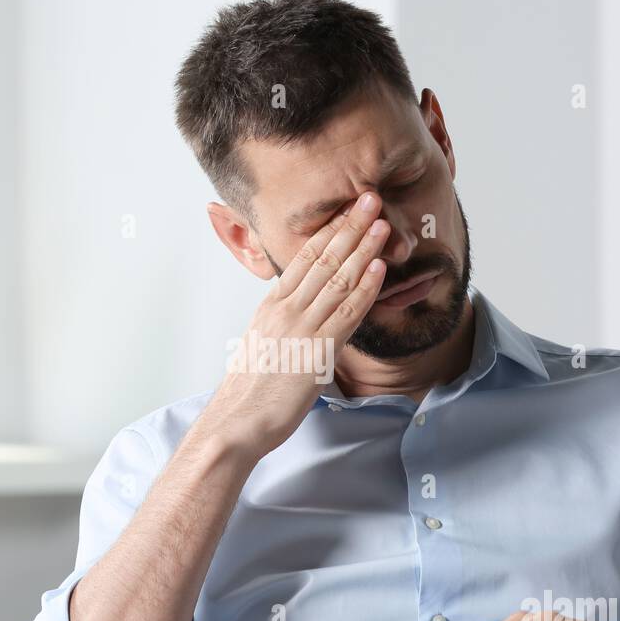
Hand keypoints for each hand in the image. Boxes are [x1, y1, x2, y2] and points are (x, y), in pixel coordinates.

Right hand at [201, 192, 388, 458]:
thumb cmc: (249, 392)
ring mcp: (301, 328)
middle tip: (370, 198)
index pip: (303, 258)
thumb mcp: (264, 346)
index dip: (329, 230)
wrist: (236, 422)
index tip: (346, 209)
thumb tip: (306, 317)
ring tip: (382, 223)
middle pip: (323, 259)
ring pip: (337, 280)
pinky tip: (379, 268)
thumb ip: (285, 326)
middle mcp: (285, 310)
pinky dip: (365, 288)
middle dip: (350, 226)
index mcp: (271, 306)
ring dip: (363, 249)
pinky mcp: (317, 352)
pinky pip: (346, 313)